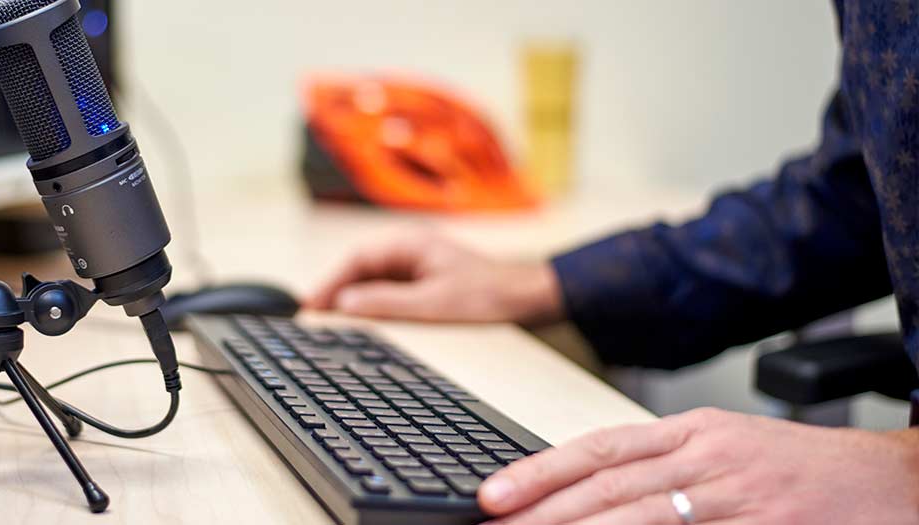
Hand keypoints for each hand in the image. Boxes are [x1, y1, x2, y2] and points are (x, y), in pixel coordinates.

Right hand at [305, 229, 564, 323]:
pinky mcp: (425, 281)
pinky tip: (364, 321)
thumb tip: (345, 304)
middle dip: (336, 291)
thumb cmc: (487, 295)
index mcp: (411, 244)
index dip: (331, 282)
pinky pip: (389, 289)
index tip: (311, 305)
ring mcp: (418, 265)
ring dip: (353, 299)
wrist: (528, 298)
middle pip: (361, 268)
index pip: (358, 259)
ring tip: (331, 323)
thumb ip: (387, 302)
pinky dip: (372, 304)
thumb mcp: (432, 303)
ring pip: (373, 280)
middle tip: (313, 318)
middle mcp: (411, 250)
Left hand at [478, 408, 918, 523]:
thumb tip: (588, 491)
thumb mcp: (725, 447)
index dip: (541, 470)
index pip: (599, 447)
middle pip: (608, 485)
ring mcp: (737, 498)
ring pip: (641, 518)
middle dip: (543, 512)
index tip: (494, 494)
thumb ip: (661, 464)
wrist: (891, 480)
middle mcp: (709, 458)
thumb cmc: (800, 468)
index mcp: (693, 431)